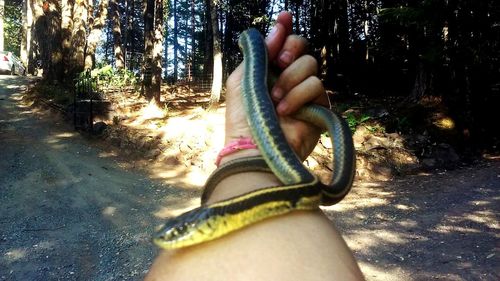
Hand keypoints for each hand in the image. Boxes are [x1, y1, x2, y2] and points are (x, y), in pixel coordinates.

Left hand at [224, 11, 328, 162]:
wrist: (252, 147)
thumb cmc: (243, 116)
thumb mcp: (243, 78)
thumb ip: (260, 53)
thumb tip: (276, 27)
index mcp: (270, 70)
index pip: (283, 43)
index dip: (284, 29)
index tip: (284, 17)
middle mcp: (289, 79)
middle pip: (302, 47)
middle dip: (291, 48)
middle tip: (280, 61)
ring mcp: (305, 93)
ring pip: (310, 65)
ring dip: (290, 79)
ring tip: (274, 100)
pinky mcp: (318, 108)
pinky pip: (316, 86)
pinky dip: (298, 95)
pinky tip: (285, 110)